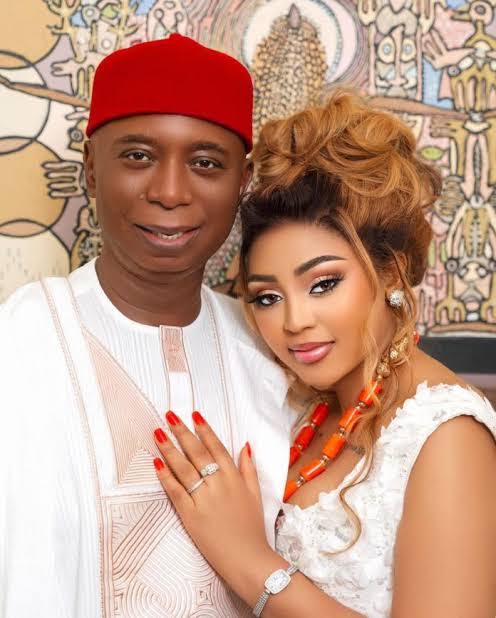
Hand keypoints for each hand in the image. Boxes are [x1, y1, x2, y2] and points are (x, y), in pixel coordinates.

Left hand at [153, 411, 273, 597]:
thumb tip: (245, 445)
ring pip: (183, 468)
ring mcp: (203, 498)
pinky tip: (156, 463)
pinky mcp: (190, 515)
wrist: (247, 559)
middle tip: (169, 415)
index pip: (216, 446)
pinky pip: (175, 491)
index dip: (204, 429)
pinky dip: (165, 476)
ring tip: (158, 433)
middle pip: (196, 452)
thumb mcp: (255, 493)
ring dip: (169, 448)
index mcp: (233, 477)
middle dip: (182, 431)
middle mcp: (218, 483)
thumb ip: (249, 468)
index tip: (194, 414)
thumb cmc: (252, 527)